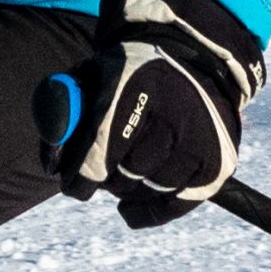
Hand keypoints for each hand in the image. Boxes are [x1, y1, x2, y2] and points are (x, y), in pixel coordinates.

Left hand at [37, 0, 263, 228]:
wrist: (191, 59)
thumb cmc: (127, 75)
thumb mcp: (90, 75)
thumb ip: (61, 110)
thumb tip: (53, 165)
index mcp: (133, 87)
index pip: (97, 155)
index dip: (79, 178)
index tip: (73, 184)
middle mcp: (172, 113)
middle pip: (123, 176)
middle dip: (105, 179)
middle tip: (102, 171)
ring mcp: (200, 138)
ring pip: (149, 190)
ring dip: (128, 190)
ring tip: (122, 174)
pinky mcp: (217, 161)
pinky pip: (177, 204)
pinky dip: (150, 212)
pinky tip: (131, 208)